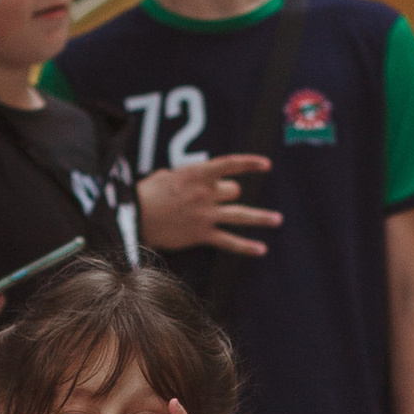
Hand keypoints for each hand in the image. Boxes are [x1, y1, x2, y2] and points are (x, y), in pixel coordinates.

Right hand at [137, 155, 281, 258]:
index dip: (250, 164)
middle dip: (229, 193)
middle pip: (234, 191)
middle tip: (214, 198)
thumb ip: (188, 175)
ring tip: (277, 219)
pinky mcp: (202, 234)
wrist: (136, 217)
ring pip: (241, 215)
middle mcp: (206, 193)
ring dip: (262, 217)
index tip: (266, 164)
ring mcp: (206, 214)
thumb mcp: (167, 175)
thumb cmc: (147, 194)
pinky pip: (229, 241)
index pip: (230, 164)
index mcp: (197, 174)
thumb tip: (198, 179)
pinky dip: (246, 247)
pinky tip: (261, 249)